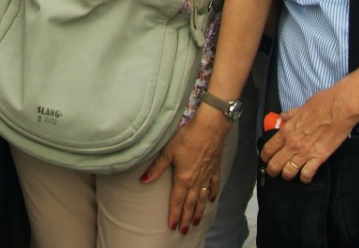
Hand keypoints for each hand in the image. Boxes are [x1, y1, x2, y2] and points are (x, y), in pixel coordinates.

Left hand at [141, 111, 229, 232]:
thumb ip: (156, 168)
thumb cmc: (187, 137)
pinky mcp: (215, 169)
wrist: (209, 128)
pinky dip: (212, 194)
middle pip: (190, 204)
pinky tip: (210, 200)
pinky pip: (213, 185)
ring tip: (195, 222)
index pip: (177, 201)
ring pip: (202, 198)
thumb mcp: (168, 152)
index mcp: (183, 178)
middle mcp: (196, 181)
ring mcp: (207, 176)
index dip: (174, 214)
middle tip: (183, 231)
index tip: (172, 226)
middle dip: (186, 218)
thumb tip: (143, 181)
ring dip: (198, 211)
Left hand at [258, 84, 358, 183]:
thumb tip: (283, 116)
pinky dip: (304, 178)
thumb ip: (290, 115)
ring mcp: (305, 152)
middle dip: (272, 170)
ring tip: (288, 175)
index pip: (268, 148)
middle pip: (275, 164)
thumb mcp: (300, 107)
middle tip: (273, 172)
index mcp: (286, 130)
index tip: (265, 159)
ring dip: (287, 175)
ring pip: (288, 172)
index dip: (264, 157)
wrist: (340, 109)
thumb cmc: (322, 104)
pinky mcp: (319, 158)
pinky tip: (304, 177)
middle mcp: (292, 144)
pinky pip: (307, 174)